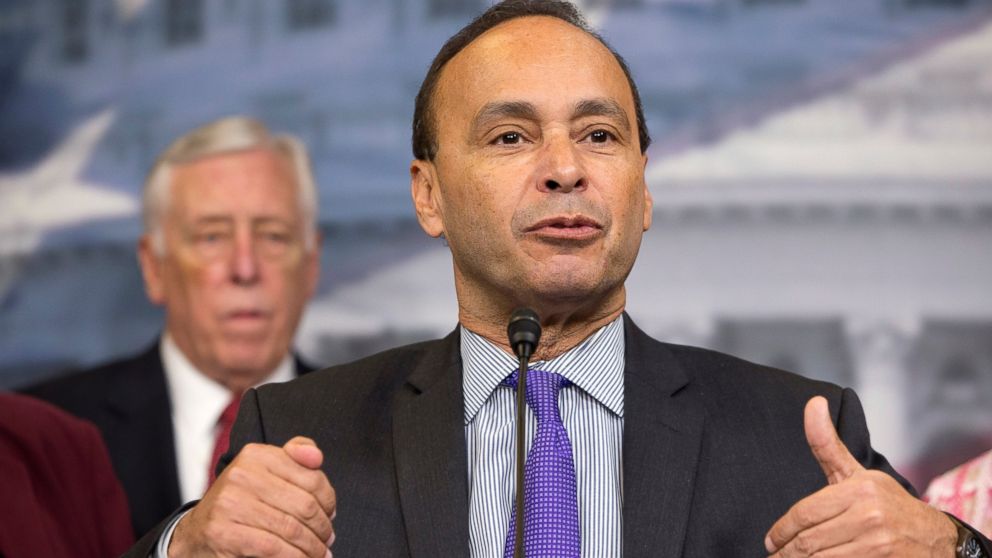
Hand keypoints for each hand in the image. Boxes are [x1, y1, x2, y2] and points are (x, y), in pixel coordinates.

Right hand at [169, 436, 335, 557]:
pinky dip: (294, 557)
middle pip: (304, 504)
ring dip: (312, 547)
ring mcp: (230, 503)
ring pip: (291, 528)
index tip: (330, 515)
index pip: (311, 477)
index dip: (328, 501)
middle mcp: (241, 475)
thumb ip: (294, 459)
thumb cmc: (239, 504)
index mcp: (257, 455)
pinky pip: (272, 547)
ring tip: (320, 554)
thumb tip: (316, 456)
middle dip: (321, 528)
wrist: (196, 533)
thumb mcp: (265, 472)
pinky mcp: (222, 532)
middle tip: (327, 540)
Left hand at [764, 396, 956, 556]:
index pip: (805, 513)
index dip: (782, 530)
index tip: (770, 541)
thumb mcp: (857, 473)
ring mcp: (877, 544)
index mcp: (859, 490)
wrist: (934, 539)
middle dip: (786, 552)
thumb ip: (827, 444)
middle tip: (774, 556)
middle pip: (810, 540)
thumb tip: (813, 403)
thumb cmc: (887, 504)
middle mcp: (869, 516)